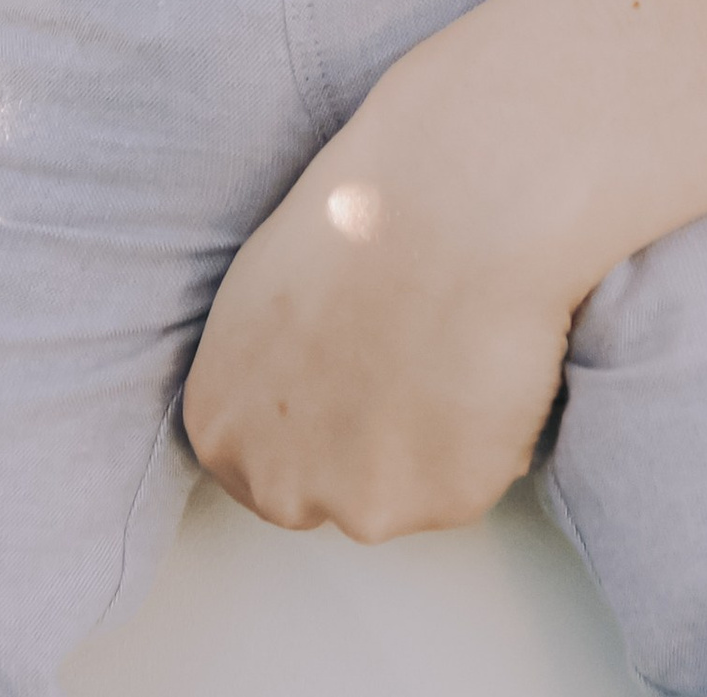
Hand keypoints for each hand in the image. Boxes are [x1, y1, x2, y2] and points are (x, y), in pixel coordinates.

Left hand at [185, 50, 579, 538]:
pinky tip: (485, 358)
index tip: (350, 376)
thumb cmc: (356, 218)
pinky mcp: (447, 502)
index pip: (256, 472)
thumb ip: (265, 374)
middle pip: (328, 496)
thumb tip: (297, 389)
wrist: (448, 201)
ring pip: (406, 490)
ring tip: (448, 342)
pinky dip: (485, 434)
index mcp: (221, 429)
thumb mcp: (260, 294)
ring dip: (429, 440)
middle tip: (406, 362)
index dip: (314, 424)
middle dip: (365, 449)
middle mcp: (279, 483)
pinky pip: (472, 477)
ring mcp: (365, 504)